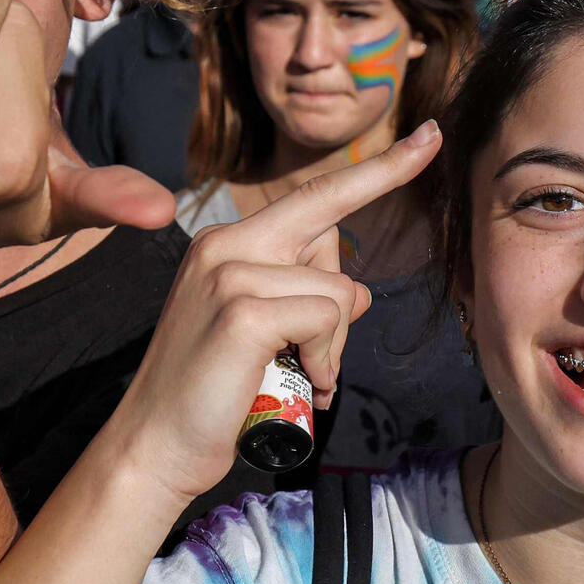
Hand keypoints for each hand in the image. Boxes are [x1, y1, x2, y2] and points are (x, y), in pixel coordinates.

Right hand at [101, 124, 439, 507]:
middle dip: (363, 245)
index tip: (430, 137)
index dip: (379, 169)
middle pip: (329, 210)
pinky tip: (303, 383)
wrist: (154, 446)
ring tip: (301, 377)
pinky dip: (326, 359)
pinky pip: (327, 318)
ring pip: (337, 289)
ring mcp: (231, 273)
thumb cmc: (213, 394)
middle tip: (327, 338)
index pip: (315, 195)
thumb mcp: (258, 329)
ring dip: (334, 345)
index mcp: (227, 243)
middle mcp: (226, 243)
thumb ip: (300, 295)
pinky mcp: (244, 311)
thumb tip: (354, 290)